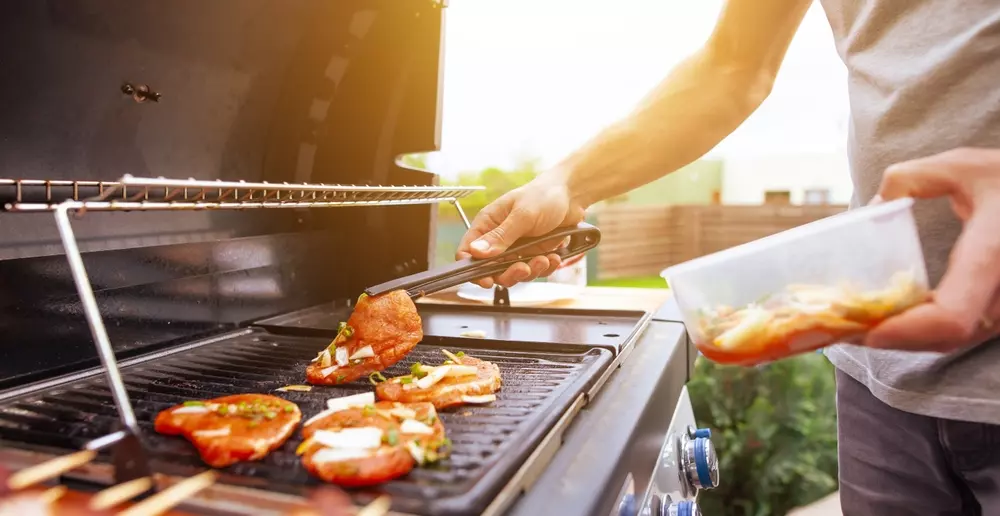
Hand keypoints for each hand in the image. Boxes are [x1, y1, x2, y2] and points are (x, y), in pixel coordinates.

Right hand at [456, 173, 585, 287]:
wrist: (572, 195)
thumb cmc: (544, 195)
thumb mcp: (522, 215)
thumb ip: (500, 236)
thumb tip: (476, 252)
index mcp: (488, 224)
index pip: (468, 251)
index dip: (472, 269)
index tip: (486, 279)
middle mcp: (498, 238)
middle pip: (491, 269)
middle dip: (508, 273)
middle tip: (523, 268)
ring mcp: (515, 248)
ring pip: (512, 273)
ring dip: (530, 270)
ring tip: (544, 259)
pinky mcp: (532, 253)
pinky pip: (532, 270)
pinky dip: (544, 268)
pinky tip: (553, 256)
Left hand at [864, 148, 999, 351]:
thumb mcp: (963, 165)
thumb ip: (911, 178)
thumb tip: (871, 207)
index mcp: (993, 254)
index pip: (951, 317)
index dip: (906, 332)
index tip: (865, 329)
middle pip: (944, 338)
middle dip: (891, 338)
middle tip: (841, 328)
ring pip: (952, 340)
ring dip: (905, 338)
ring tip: (855, 323)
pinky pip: (961, 332)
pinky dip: (923, 331)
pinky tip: (891, 317)